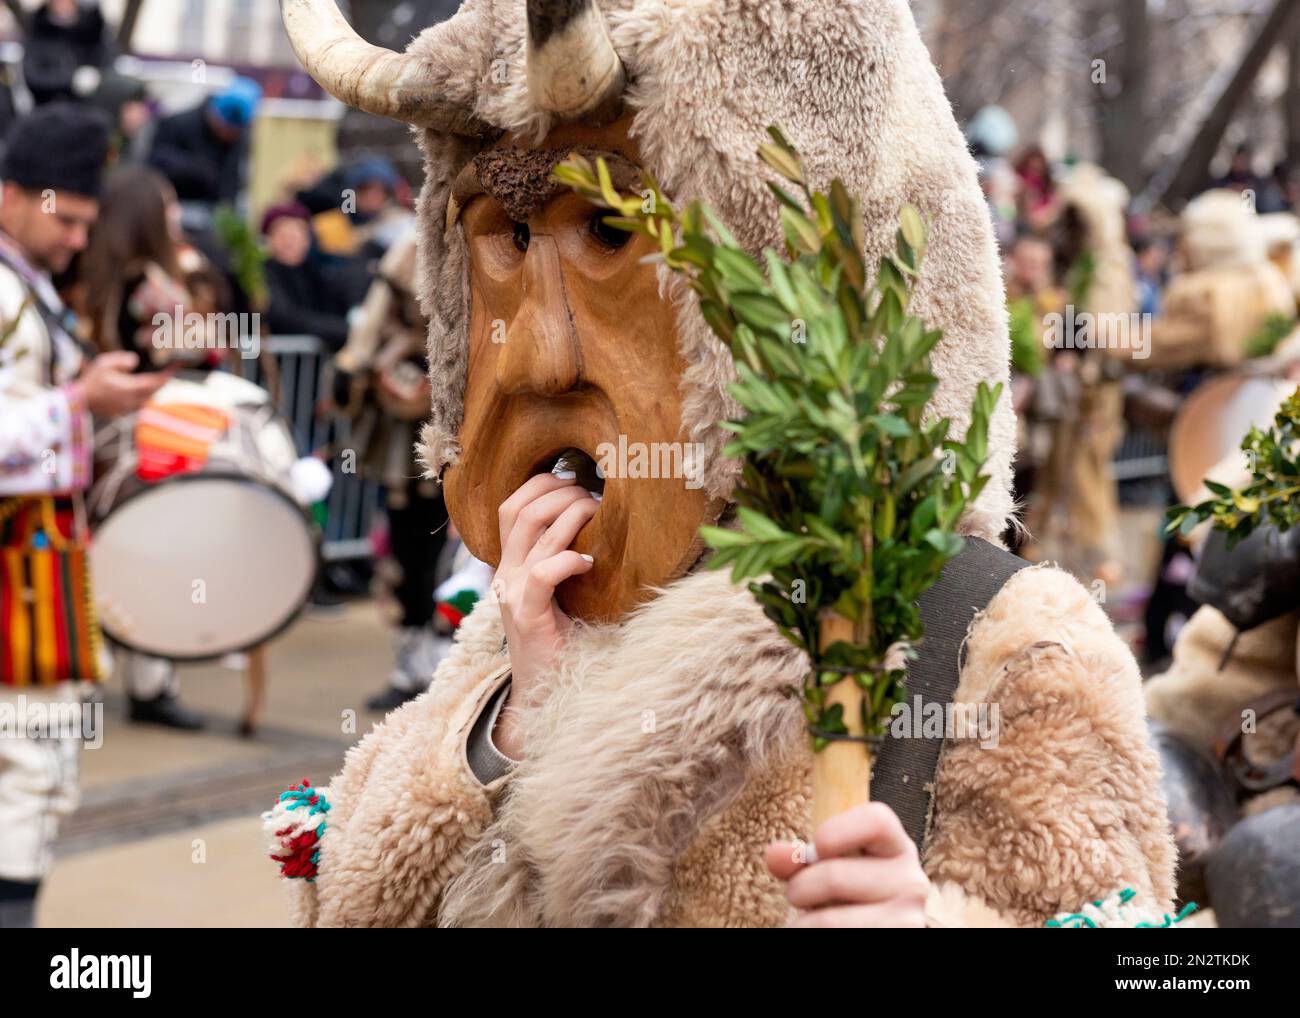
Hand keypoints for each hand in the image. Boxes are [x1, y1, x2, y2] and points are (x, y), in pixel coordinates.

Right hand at [76, 351, 171, 418]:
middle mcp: (134, 400)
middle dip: (163, 380)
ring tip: (159, 377)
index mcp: (131, 388)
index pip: (155, 382)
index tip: (176, 368)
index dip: (167, 375)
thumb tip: (135, 360)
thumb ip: (121, 360)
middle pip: (155, 390)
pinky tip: (144, 387)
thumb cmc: (91, 381)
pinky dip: (146, 394)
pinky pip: (141, 402)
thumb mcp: (104, 364)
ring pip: (149, 397)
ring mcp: (130, 407)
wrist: (80, 402)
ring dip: (154, 388)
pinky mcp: (125, 411)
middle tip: (170, 371)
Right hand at [491, 471, 598, 756]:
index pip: (512, 505)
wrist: (544, 691)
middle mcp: (506, 573)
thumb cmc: (562, 639)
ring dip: (571, 515)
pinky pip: (542, 574)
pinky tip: (590, 563)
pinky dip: (569, 559)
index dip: (542, 484)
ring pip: (533, 531)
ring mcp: (513, 593)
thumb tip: (602, 518)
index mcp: (511, 564)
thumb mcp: (561, 592)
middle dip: (561, 492)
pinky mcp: (527, 615)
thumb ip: (566, 558)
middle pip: (519, 509)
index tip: (576, 481)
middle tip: (593, 498)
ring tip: (597, 517)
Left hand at [765, 803, 929, 927]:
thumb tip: (775, 854)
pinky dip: (812, 935)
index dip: (837, 831)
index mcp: (896, 846)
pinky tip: (822, 932)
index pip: (876, 820)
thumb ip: (799, 858)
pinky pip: (834, 938)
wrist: (872, 928)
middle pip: (835, 876)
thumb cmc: (846, 893)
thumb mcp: (825, 867)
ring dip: (804, 923)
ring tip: (810, 920)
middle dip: (799, 888)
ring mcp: (907, 919)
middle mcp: (911, 881)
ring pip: (830, 921)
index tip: (816, 847)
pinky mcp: (898, 939)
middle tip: (798, 894)